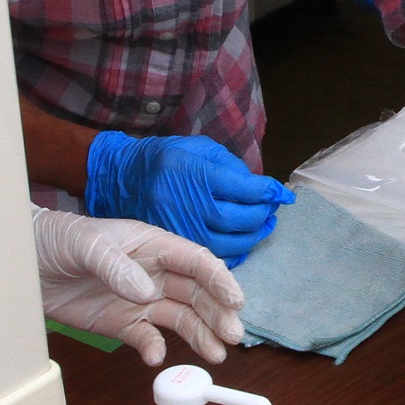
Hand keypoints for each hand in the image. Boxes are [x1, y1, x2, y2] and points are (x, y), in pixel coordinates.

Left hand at [30, 207, 246, 365]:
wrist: (23, 264)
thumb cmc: (56, 239)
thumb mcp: (85, 244)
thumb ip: (116, 266)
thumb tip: (146, 291)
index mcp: (152, 245)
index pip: (195, 261)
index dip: (219, 279)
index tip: (235, 300)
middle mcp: (154, 273)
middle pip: (197, 293)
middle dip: (218, 314)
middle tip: (233, 336)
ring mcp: (140, 299)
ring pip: (181, 318)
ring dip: (200, 335)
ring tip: (216, 355)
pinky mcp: (122, 323)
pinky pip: (147, 338)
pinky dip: (155, 349)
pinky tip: (157, 357)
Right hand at [83, 130, 291, 266]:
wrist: (122, 179)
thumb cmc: (166, 159)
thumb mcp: (197, 148)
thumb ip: (230, 166)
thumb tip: (261, 187)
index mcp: (196, 174)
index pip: (244, 188)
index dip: (268, 192)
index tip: (283, 194)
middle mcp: (190, 205)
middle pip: (240, 219)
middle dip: (263, 215)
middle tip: (272, 209)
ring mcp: (182, 229)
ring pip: (231, 243)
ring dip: (254, 236)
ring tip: (264, 225)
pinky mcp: (175, 247)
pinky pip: (213, 257)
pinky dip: (235, 253)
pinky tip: (242, 243)